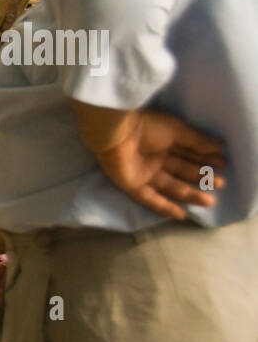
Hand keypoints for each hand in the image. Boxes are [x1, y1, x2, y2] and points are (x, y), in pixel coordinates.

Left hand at [84, 108, 226, 219]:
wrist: (117, 133)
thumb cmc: (147, 126)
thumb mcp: (177, 131)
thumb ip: (197, 140)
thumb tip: (220, 146)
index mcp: (165, 141)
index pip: (189, 153)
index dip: (206, 159)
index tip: (225, 164)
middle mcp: (155, 158)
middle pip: (182, 171)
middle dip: (201, 177)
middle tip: (221, 184)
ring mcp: (143, 173)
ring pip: (171, 187)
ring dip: (190, 194)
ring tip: (210, 201)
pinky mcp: (132, 185)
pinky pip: (150, 199)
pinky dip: (165, 207)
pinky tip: (181, 215)